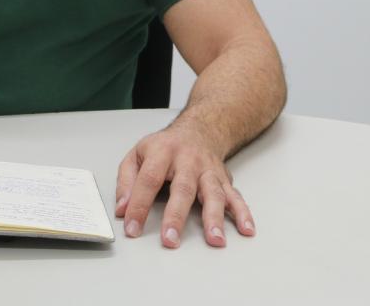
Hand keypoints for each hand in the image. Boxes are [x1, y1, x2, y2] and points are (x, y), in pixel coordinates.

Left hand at [114, 124, 254, 247]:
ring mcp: (208, 170)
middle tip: (170, 239)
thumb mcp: (137, 154)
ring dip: (214, 218)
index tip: (132, 228)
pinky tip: (247, 229)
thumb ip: (126, 181)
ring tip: (215, 239)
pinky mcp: (224, 180)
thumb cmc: (165, 146)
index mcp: (162, 152)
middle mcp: (188, 161)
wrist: (199, 129)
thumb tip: (122, 210)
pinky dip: (243, 213)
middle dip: (176, 216)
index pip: (148, 180)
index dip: (139, 205)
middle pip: (182, 188)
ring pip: (213, 193)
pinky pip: (236, 196)